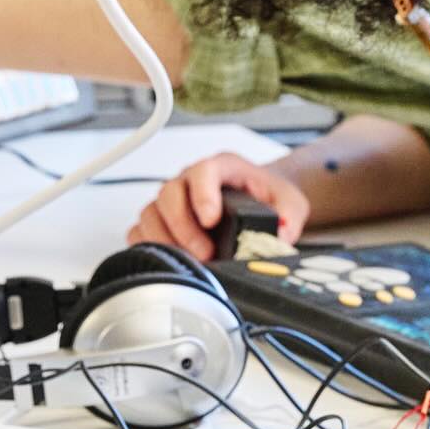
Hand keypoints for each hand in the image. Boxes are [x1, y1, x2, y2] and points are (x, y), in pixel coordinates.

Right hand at [127, 152, 309, 259]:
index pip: (203, 171)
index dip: (202, 194)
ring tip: (190, 261)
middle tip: (204, 252)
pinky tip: (169, 260)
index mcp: (222, 167)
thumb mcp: (289, 201)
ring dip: (165, 240)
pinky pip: (140, 230)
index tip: (210, 219)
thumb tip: (279, 235)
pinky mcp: (161, 220)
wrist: (259, 199)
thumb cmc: (267, 196)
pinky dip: (148, 246)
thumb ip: (289, 215)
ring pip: (151, 213)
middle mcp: (191, 180)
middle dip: (183, 227)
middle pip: (169, 193)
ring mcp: (173, 200)